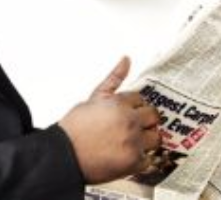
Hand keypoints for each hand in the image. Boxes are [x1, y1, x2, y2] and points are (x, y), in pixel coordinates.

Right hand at [58, 57, 160, 183]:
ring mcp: (133, 141)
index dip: (133, 107)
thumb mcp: (94, 97)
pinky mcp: (134, 161)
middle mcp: (130, 120)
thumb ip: (113, 79)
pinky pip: (149, 160)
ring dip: (146, 140)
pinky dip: (140, 160)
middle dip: (145, 121)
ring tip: (130, 142)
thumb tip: (126, 59)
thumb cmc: (75, 127)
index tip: (126, 113)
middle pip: (153, 116)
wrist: (65, 154)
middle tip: (132, 127)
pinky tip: (126, 156)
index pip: (140, 99)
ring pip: (156, 138)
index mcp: (120, 103)